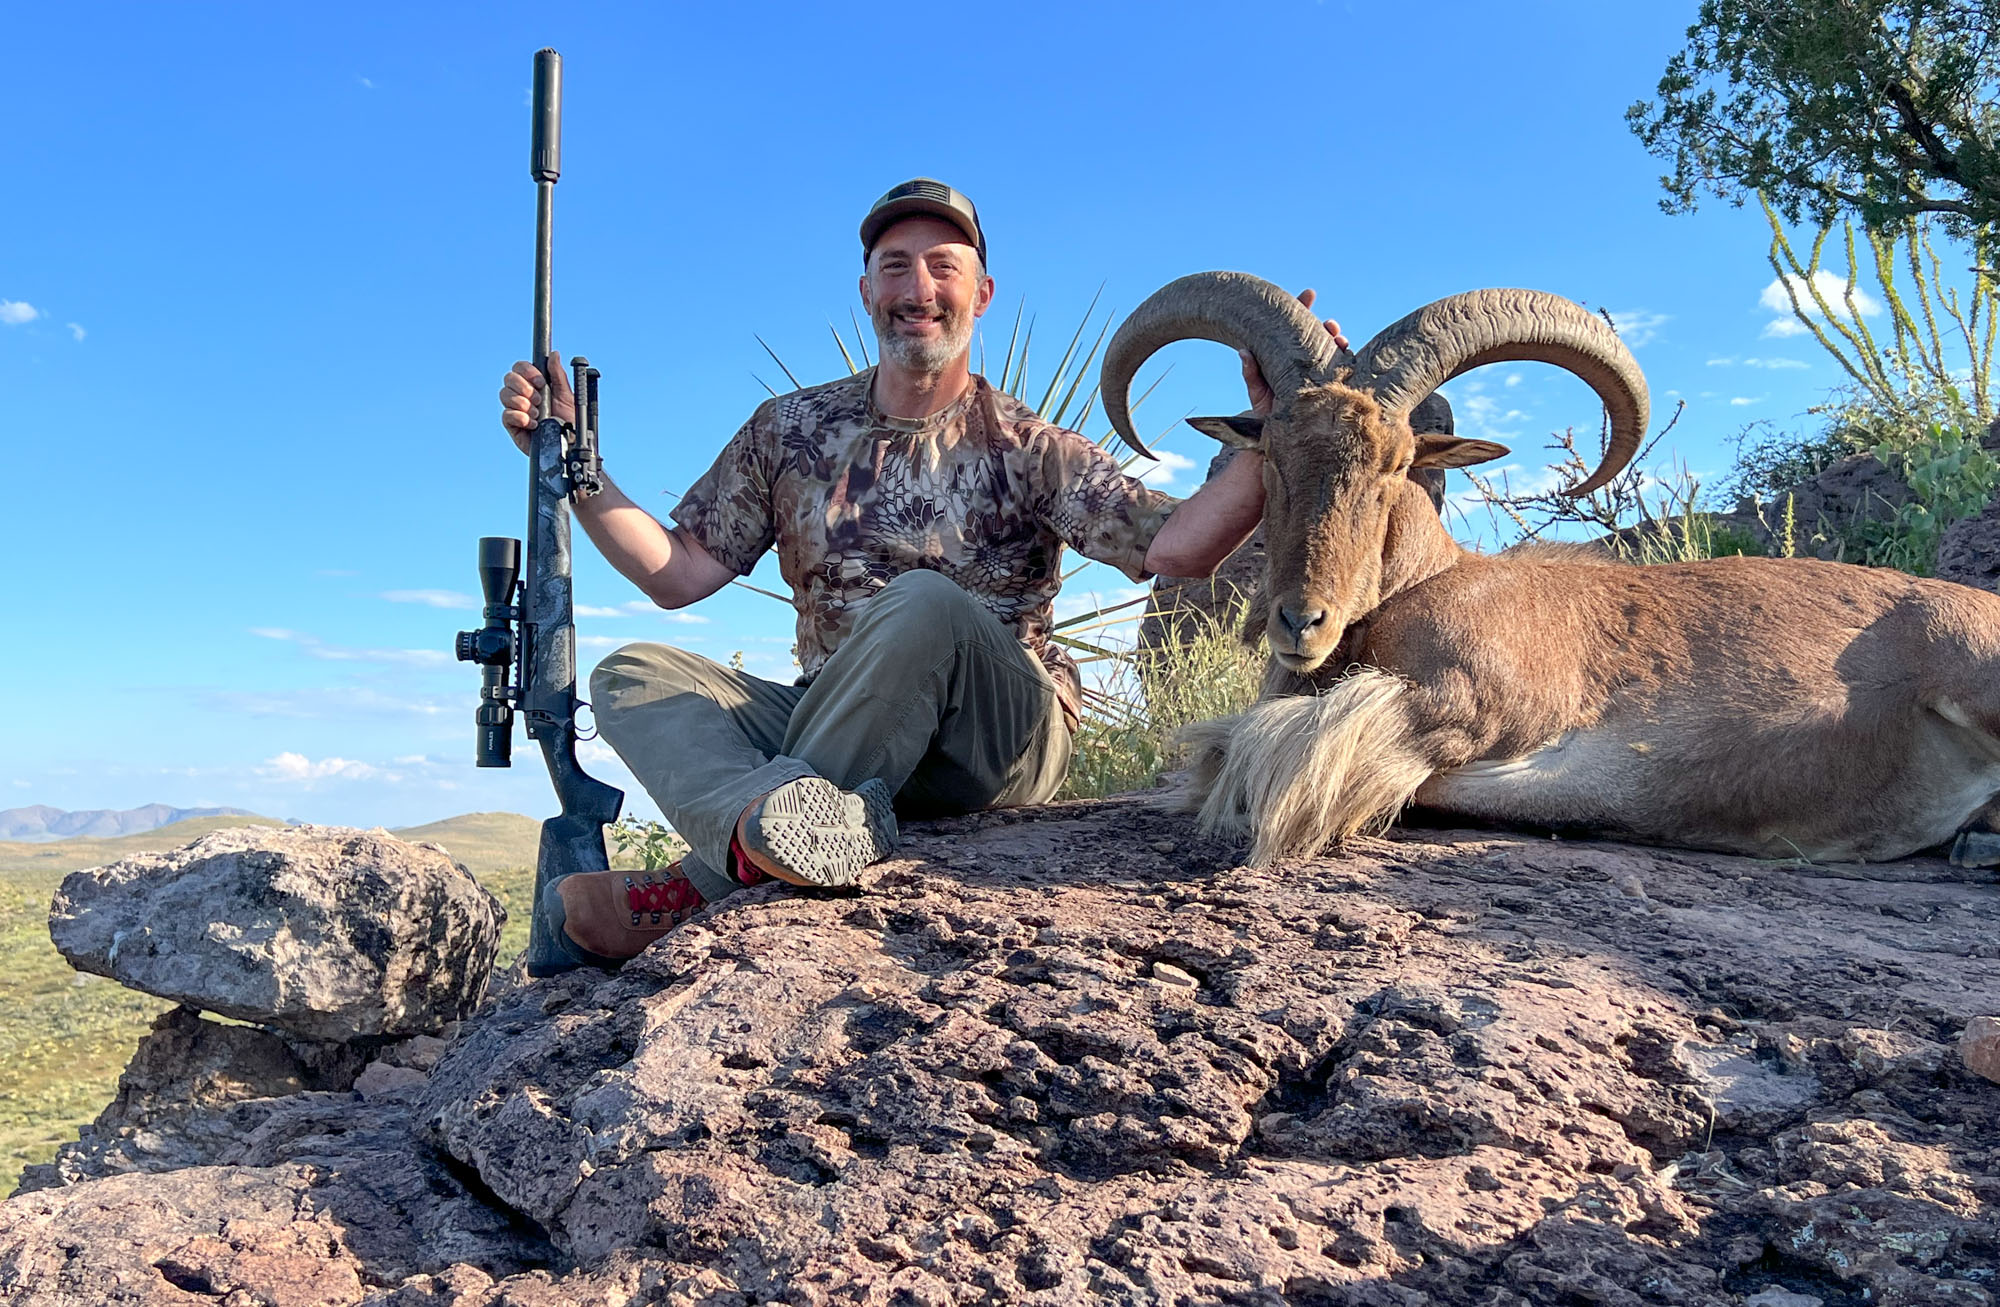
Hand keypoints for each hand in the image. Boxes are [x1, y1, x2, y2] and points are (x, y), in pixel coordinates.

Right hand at [498, 351, 576, 453]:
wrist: (570, 444)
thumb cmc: (570, 421)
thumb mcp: (567, 396)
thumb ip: (558, 375)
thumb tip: (554, 355)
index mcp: (535, 384)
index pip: (520, 367)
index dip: (527, 371)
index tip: (540, 381)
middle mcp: (523, 394)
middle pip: (509, 378)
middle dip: (524, 387)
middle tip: (540, 400)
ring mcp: (516, 409)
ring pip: (504, 394)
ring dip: (523, 403)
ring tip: (538, 414)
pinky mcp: (512, 425)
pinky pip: (506, 415)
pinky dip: (520, 418)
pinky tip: (533, 424)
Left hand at [1240, 289, 1346, 415]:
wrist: (1279, 443)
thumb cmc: (1266, 417)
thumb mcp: (1258, 394)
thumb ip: (1251, 374)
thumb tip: (1243, 351)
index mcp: (1288, 358)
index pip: (1296, 330)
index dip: (1303, 309)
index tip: (1310, 294)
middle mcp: (1306, 364)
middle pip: (1319, 338)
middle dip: (1326, 329)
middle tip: (1329, 325)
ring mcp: (1320, 376)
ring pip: (1334, 353)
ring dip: (1338, 343)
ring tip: (1339, 340)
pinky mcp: (1332, 390)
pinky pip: (1344, 373)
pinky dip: (1347, 363)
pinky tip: (1348, 358)